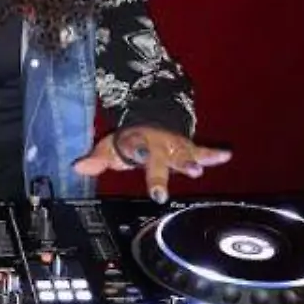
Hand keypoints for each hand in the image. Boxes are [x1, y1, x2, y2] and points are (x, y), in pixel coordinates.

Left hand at [73, 126, 231, 203]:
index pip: (140, 157)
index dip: (145, 167)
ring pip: (185, 154)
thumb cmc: (130, 140)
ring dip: (192, 161)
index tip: (153, 183)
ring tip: (200, 169)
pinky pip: (202, 151)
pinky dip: (213, 154)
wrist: (149, 119)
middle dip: (175, 165)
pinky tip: (226, 155)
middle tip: (188, 173)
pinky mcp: (188, 148)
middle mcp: (159, 146)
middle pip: (167, 158)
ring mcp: (175, 146)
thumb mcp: (110, 147)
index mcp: (139, 146)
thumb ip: (96, 158)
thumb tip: (77, 167)